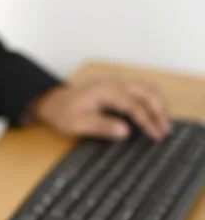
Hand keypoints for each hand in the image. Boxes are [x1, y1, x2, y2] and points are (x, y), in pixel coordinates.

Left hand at [29, 77, 170, 141]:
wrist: (53, 102)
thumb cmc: (63, 114)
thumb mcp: (77, 124)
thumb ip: (101, 126)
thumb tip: (125, 131)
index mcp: (106, 91)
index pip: (135, 105)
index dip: (148, 121)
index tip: (157, 136)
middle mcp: (115, 83)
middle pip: (147, 92)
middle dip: (160, 112)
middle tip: (166, 132)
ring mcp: (117, 84)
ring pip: (147, 88)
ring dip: (159, 104)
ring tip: (164, 124)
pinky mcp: (118, 88)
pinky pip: (141, 90)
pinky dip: (152, 100)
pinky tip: (155, 114)